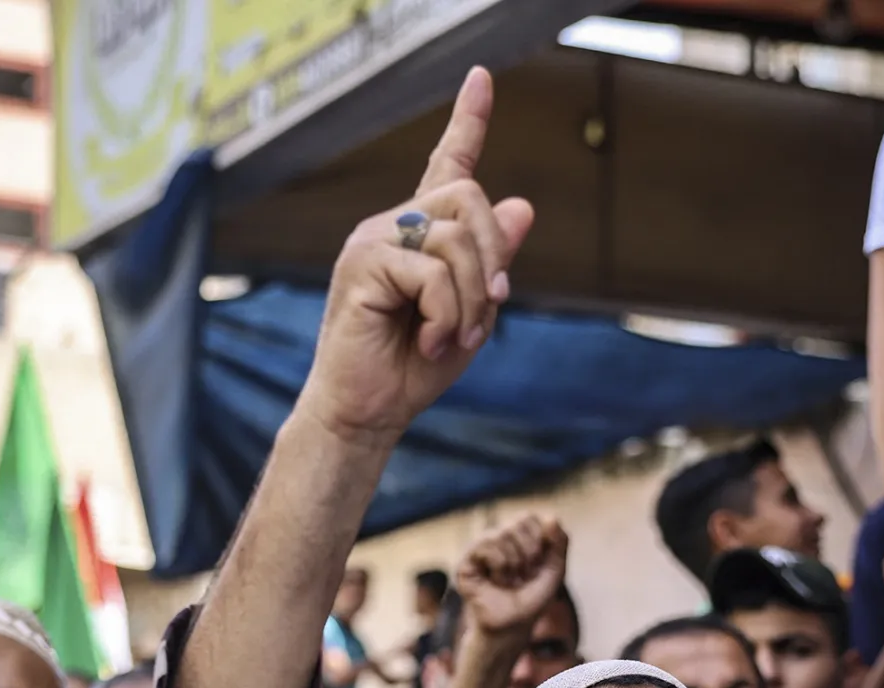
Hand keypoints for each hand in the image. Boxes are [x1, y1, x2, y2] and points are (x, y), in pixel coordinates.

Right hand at [293, 68, 534, 449]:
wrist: (367, 413)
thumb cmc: (413, 369)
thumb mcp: (473, 314)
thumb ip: (492, 264)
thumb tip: (521, 205)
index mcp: (418, 234)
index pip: (447, 165)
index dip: (468, 120)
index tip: (481, 78)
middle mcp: (391, 225)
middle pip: (467, 196)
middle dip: (492, 257)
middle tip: (485, 312)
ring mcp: (373, 241)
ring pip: (455, 236)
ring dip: (472, 297)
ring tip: (452, 337)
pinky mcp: (362, 264)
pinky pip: (433, 271)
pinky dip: (448, 314)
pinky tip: (430, 343)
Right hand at [457, 515, 567, 640]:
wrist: (511, 628)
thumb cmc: (531, 601)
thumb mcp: (554, 571)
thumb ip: (560, 543)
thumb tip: (552, 516)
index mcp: (515, 537)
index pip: (528, 517)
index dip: (540, 540)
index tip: (538, 565)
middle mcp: (495, 538)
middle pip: (519, 520)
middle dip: (530, 551)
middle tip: (524, 575)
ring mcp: (478, 549)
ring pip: (502, 533)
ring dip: (515, 562)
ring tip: (510, 581)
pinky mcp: (465, 562)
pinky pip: (486, 544)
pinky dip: (500, 564)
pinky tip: (497, 580)